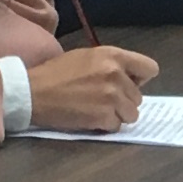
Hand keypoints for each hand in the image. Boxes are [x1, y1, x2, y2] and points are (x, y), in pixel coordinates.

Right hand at [27, 44, 158, 129]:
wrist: (32, 92)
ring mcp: (111, 96)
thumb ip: (111, 64)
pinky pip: (116, 126)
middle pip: (138, 97)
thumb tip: (132, 78)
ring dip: (116, 115)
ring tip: (96, 110)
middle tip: (101, 100)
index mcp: (113, 56)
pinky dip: (105, 126)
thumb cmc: (56, 73)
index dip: (140, 79)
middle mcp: (116, 74)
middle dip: (123, 101)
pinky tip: (89, 118)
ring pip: (131, 114)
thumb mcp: (86, 57)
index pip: (150, 68)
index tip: (128, 85)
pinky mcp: (103, 116)